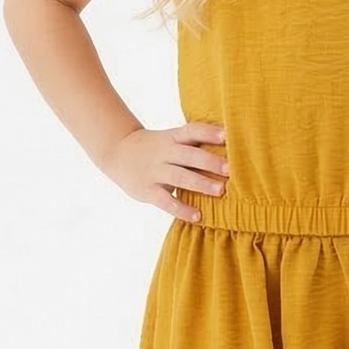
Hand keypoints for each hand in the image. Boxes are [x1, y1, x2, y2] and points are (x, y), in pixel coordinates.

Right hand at [103, 121, 228, 222]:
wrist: (117, 152)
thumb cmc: (156, 148)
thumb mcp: (170, 139)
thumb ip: (194, 142)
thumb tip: (231, 143)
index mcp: (172, 137)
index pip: (192, 131)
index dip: (208, 132)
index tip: (227, 135)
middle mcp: (164, 152)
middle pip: (189, 155)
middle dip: (210, 161)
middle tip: (231, 169)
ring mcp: (155, 172)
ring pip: (180, 177)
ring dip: (201, 183)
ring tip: (221, 191)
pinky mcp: (147, 191)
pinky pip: (166, 201)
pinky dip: (182, 209)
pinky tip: (198, 216)